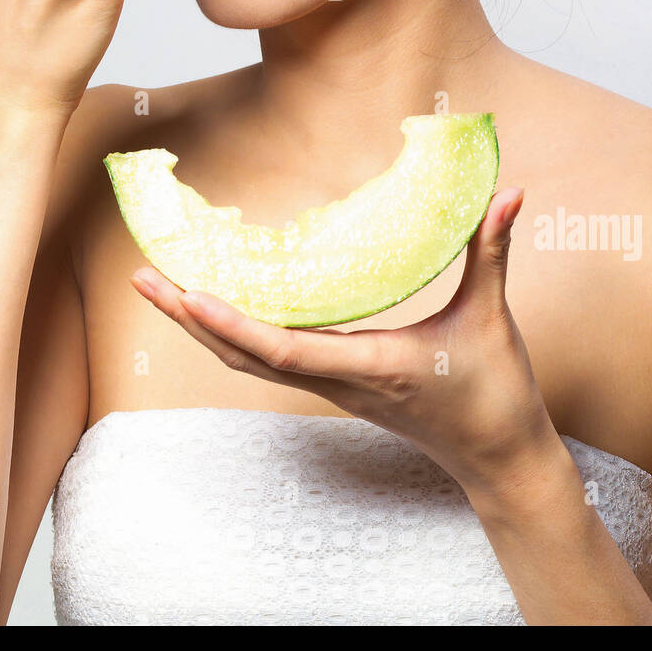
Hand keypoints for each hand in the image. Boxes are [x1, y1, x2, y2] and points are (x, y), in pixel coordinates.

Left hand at [130, 186, 562, 499]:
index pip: (286, 351)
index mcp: (371, 366)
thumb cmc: (494, 391)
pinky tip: (215, 306)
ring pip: (248, 361)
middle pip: (244, 356)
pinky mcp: (336, 384)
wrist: (496, 458)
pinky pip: (269, 361)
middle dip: (190, 318)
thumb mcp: (492, 317)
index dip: (234, 324)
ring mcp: (333, 387)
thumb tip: (507, 192)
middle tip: (144, 278)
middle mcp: (339, 381)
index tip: (190, 294)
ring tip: (160, 286)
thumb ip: (492, 251)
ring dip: (201, 326)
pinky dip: (233, 333)